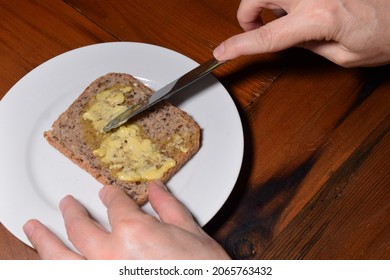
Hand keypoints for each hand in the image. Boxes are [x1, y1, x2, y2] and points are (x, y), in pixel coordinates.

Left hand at [23, 181, 229, 258]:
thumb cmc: (202, 269)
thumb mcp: (191, 233)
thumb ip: (169, 207)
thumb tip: (156, 188)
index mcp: (134, 232)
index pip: (114, 205)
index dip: (109, 196)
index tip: (106, 194)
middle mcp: (110, 255)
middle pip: (79, 228)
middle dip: (71, 212)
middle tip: (66, 204)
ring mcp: (101, 275)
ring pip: (61, 258)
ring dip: (45, 241)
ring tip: (35, 229)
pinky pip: (72, 276)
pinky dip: (59, 268)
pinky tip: (52, 263)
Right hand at [213, 0, 389, 66]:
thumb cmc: (389, 33)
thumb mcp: (344, 56)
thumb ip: (309, 45)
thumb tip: (289, 37)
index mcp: (318, 17)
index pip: (265, 35)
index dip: (238, 45)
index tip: (221, 52)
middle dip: (248, 12)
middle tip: (254, 27)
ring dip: (268, 2)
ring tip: (285, 18)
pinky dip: (287, 0)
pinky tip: (301, 7)